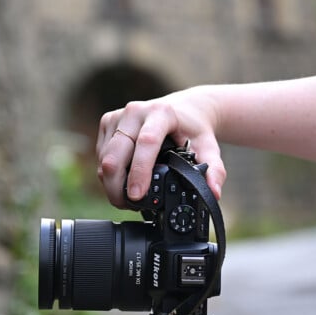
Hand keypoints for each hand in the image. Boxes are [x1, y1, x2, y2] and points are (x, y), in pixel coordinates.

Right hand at [96, 88, 225, 207]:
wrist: (184, 108)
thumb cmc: (193, 128)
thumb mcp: (209, 147)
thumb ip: (214, 170)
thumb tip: (213, 192)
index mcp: (161, 114)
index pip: (146, 143)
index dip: (139, 171)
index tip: (137, 196)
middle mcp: (136, 111)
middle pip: (115, 154)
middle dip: (117, 186)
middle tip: (127, 206)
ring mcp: (118, 115)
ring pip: (104, 158)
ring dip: (111, 182)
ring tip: (126, 198)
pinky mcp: (108, 122)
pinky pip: (101, 154)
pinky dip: (108, 172)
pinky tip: (122, 181)